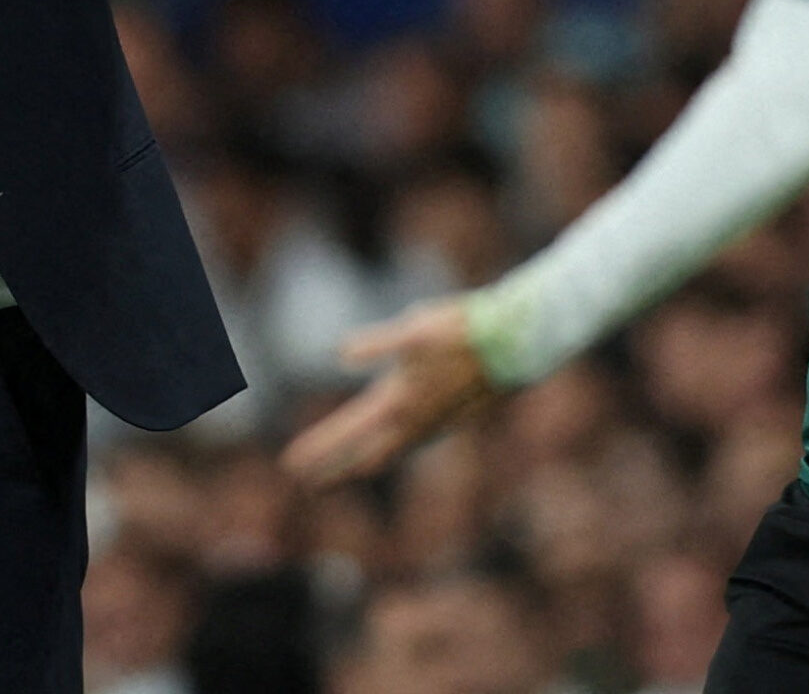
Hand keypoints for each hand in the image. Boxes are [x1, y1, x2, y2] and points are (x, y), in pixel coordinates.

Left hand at [280, 299, 495, 487]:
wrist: (518, 343)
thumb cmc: (462, 330)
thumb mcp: (414, 329)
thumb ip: (376, 344)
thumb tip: (340, 354)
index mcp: (398, 401)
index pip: (347, 432)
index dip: (317, 449)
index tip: (291, 465)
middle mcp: (416, 422)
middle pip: (369, 455)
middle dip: (337, 468)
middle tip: (310, 480)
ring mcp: (438, 425)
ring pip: (395, 452)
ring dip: (367, 461)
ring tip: (350, 468)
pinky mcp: (456, 420)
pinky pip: (418, 442)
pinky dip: (397, 448)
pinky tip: (399, 442)